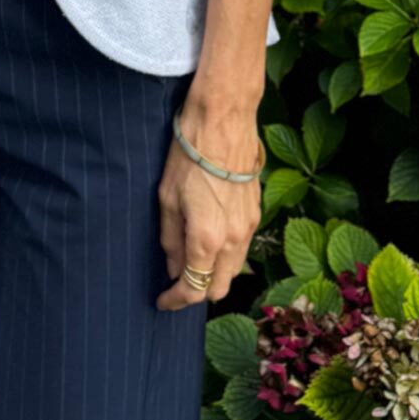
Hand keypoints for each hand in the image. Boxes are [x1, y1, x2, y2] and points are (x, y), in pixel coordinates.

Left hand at [156, 99, 260, 309]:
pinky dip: (227, 255)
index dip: (175, 300)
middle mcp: (233, 240)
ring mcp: (249, 226)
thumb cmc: (188, 154)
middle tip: (176, 284)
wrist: (223, 119)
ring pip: (234, 270)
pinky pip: (242, 248)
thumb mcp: (167, 198)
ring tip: (192, 262)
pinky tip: (211, 239)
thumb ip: (170, 239)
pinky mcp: (256, 211)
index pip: (194, 289)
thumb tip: (174, 267)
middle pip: (219, 288)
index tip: (162, 300)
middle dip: (197, 293)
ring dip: (214, 275)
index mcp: (207, 239)